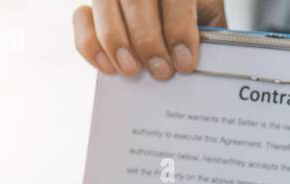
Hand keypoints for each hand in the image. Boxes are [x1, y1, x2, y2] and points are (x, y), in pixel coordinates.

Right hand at [73, 0, 227, 78]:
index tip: (184, 61)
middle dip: (148, 38)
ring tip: (132, 70)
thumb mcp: (208, 16)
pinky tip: (109, 67)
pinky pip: (81, 18)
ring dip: (116, 40)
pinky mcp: (92, 5)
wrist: (173, 8)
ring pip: (104, 3)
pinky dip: (90, 44)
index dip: (178, 27)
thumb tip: (197, 61)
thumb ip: (207, 34)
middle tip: (160, 71)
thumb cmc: (193, 13)